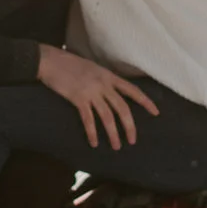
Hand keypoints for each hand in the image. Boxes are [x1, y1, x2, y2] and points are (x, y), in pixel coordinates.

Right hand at [37, 45, 159, 150]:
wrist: (50, 61)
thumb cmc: (69, 64)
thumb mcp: (92, 68)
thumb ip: (103, 79)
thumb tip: (111, 92)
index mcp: (109, 76)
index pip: (133, 90)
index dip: (146, 102)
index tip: (156, 113)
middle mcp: (103, 84)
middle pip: (123, 108)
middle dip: (130, 126)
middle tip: (132, 141)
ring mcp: (91, 91)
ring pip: (108, 117)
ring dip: (113, 134)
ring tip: (116, 146)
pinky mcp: (78, 98)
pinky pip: (88, 119)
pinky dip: (92, 133)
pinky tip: (94, 143)